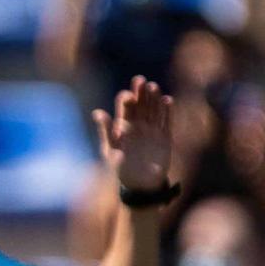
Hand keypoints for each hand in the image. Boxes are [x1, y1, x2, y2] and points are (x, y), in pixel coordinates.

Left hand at [93, 76, 173, 194]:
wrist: (140, 185)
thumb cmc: (121, 168)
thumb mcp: (110, 150)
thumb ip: (105, 132)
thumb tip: (97, 112)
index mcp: (124, 128)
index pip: (125, 110)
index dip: (126, 101)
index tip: (126, 95)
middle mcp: (139, 126)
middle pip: (141, 106)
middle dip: (140, 93)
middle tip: (140, 80)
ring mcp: (152, 130)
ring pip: (154, 110)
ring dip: (154, 99)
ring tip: (153, 87)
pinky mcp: (165, 137)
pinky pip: (167, 121)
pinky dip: (167, 111)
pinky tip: (167, 100)